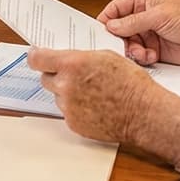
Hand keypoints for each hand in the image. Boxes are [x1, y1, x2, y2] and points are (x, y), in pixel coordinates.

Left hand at [26, 48, 154, 144]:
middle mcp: (66, 86)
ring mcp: (68, 107)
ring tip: (91, 92)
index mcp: (72, 64)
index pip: (36, 59)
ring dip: (67, 93)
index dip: (36, 56)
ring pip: (57, 96)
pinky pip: (67, 112)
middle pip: (45, 78)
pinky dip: (76, 108)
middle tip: (73, 75)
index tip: (37, 55)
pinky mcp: (73, 124)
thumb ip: (79, 56)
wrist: (143, 113)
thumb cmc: (130, 83)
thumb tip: (65, 57)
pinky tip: (93, 106)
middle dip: (56, 75)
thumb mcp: (105, 56)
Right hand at [96, 0, 179, 65]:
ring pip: (129, 45)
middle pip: (120, 30)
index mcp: (142, 2)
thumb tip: (112, 25)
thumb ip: (133, 22)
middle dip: (120, 40)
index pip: (116, 9)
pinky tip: (152, 57)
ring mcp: (149, 35)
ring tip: (143, 54)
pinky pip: (140, 56)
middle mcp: (143, 19)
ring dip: (133, 51)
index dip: (107, 20)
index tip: (101, 32)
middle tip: (123, 48)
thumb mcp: (158, 16)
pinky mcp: (155, 51)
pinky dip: (143, 58)